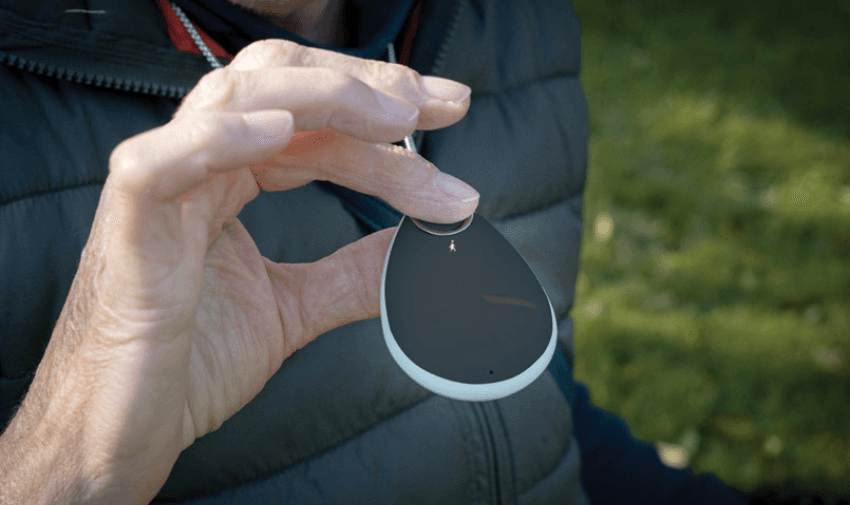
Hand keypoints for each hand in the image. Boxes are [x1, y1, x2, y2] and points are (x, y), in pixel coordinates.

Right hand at [0, 40, 475, 503]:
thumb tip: (417, 249)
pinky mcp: (127, 237)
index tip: (451, 113)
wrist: (120, 435)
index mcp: (230, 182)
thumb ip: (350, 275)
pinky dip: (215, 140)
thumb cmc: (188, 364)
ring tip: (395, 117)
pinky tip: (278, 134)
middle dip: (364, 86)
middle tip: (440, 104)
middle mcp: (197, 172)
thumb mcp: (291, 309)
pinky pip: (155, 165)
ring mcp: (161, 196)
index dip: (383, 111)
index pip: (313, 121)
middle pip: (281, 89)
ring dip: (321, 99)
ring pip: (230, 102)